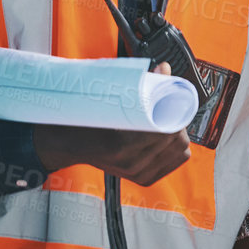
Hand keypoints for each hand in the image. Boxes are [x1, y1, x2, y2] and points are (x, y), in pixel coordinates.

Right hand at [33, 65, 190, 186]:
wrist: (69, 143)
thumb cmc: (85, 118)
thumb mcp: (107, 97)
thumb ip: (139, 83)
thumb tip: (163, 69)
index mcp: (119, 143)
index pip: (165, 129)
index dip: (175, 112)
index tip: (174, 99)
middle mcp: (129, 162)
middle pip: (176, 140)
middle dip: (179, 121)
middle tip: (173, 107)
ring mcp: (137, 173)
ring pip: (179, 152)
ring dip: (179, 134)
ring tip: (170, 120)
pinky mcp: (144, 179)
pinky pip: (174, 162)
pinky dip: (176, 148)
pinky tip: (168, 138)